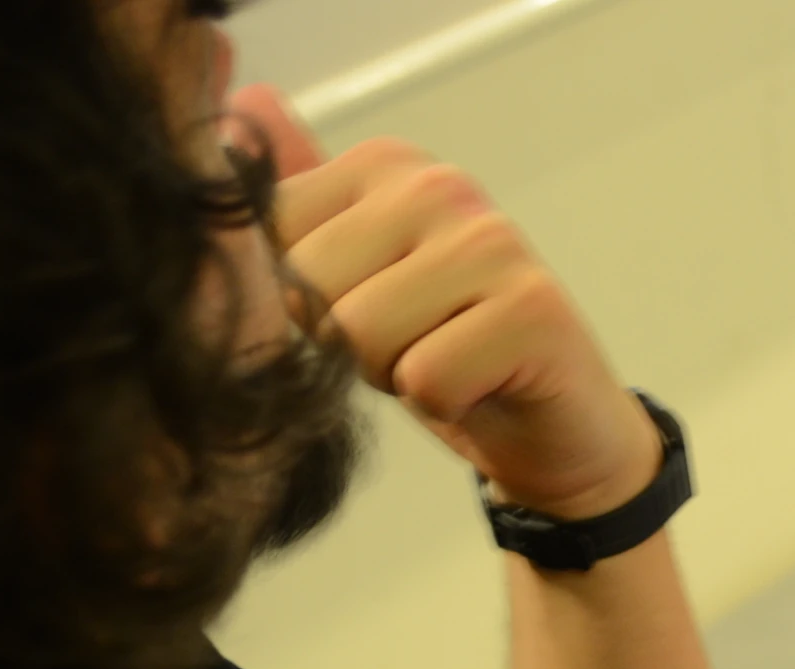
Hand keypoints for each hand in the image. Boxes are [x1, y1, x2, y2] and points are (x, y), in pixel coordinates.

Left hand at [228, 87, 660, 519]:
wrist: (559, 433)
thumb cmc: (452, 358)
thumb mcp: (357, 281)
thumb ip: (301, 205)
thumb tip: (236, 108)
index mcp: (388, 168)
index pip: (270, 233)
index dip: (307, 301)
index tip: (376, 312)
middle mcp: (439, 185)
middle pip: (309, 284)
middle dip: (346, 344)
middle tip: (417, 347)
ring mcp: (491, 242)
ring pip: (360, 333)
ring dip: (395, 377)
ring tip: (448, 366)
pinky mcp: (532, 309)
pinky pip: (426, 378)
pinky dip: (445, 405)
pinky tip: (483, 389)